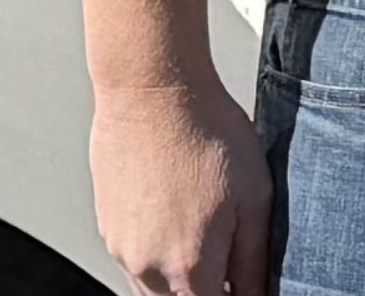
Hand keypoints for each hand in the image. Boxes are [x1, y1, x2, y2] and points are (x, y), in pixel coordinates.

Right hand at [88, 76, 273, 295]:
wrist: (151, 89)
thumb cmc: (204, 130)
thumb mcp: (254, 196)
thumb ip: (254, 259)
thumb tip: (258, 292)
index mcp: (189, 267)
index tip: (244, 283)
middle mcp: (147, 266)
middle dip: (207, 289)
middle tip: (226, 252)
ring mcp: (121, 247)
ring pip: (152, 288)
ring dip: (179, 275)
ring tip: (203, 227)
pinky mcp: (106, 226)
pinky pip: (134, 259)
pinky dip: (156, 252)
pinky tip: (176, 212)